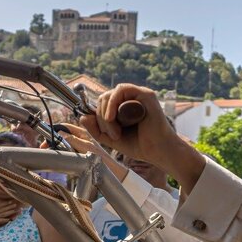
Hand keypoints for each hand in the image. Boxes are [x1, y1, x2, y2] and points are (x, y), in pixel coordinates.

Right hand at [51, 124, 128, 180]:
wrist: (107, 171)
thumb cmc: (100, 158)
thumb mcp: (85, 147)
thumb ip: (72, 139)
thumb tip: (59, 133)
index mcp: (82, 133)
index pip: (64, 127)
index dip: (54, 130)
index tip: (46, 136)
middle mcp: (79, 138)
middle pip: (61, 135)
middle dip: (52, 140)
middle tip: (44, 147)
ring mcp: (77, 146)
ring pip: (62, 144)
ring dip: (55, 147)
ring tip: (49, 151)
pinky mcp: (77, 155)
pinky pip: (65, 152)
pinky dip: (60, 154)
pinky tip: (57, 157)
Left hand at [79, 84, 202, 186]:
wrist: (158, 152)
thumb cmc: (140, 146)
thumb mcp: (111, 139)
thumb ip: (96, 129)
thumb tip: (83, 117)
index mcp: (124, 107)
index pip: (103, 103)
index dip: (96, 115)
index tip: (101, 132)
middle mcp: (131, 99)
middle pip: (104, 98)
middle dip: (101, 118)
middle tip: (112, 135)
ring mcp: (139, 95)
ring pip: (110, 95)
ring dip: (106, 115)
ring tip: (116, 133)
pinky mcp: (145, 94)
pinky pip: (121, 89)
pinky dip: (112, 103)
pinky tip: (112, 118)